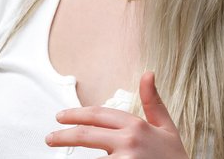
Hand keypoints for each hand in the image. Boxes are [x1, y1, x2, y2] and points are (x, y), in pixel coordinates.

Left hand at [47, 71, 186, 157]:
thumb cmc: (174, 157)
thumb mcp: (167, 128)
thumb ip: (154, 102)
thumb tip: (147, 73)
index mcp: (137, 126)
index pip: (98, 115)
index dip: (76, 114)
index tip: (60, 117)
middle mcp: (129, 142)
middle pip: (86, 135)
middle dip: (63, 135)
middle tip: (50, 138)